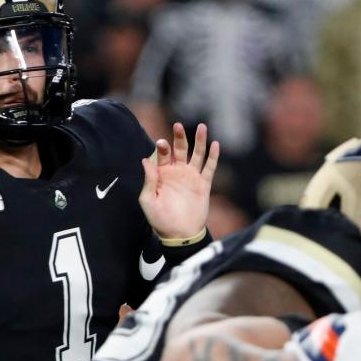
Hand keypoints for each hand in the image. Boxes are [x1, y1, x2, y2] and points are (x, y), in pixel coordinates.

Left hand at [140, 122, 218, 239]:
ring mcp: (191, 177)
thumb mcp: (148, 201)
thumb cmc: (159, 219)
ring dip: (199, 141)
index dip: (162, 148)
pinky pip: (210, 168)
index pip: (162, 155)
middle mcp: (177, 172)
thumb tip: (146, 160)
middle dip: (179, 137)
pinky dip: (213, 156)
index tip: (161, 143)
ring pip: (197, 154)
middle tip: (177, 125)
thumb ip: (149, 180)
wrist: (179, 235)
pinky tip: (215, 144)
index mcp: (162, 174)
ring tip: (202, 127)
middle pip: (180, 149)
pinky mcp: (204, 184)